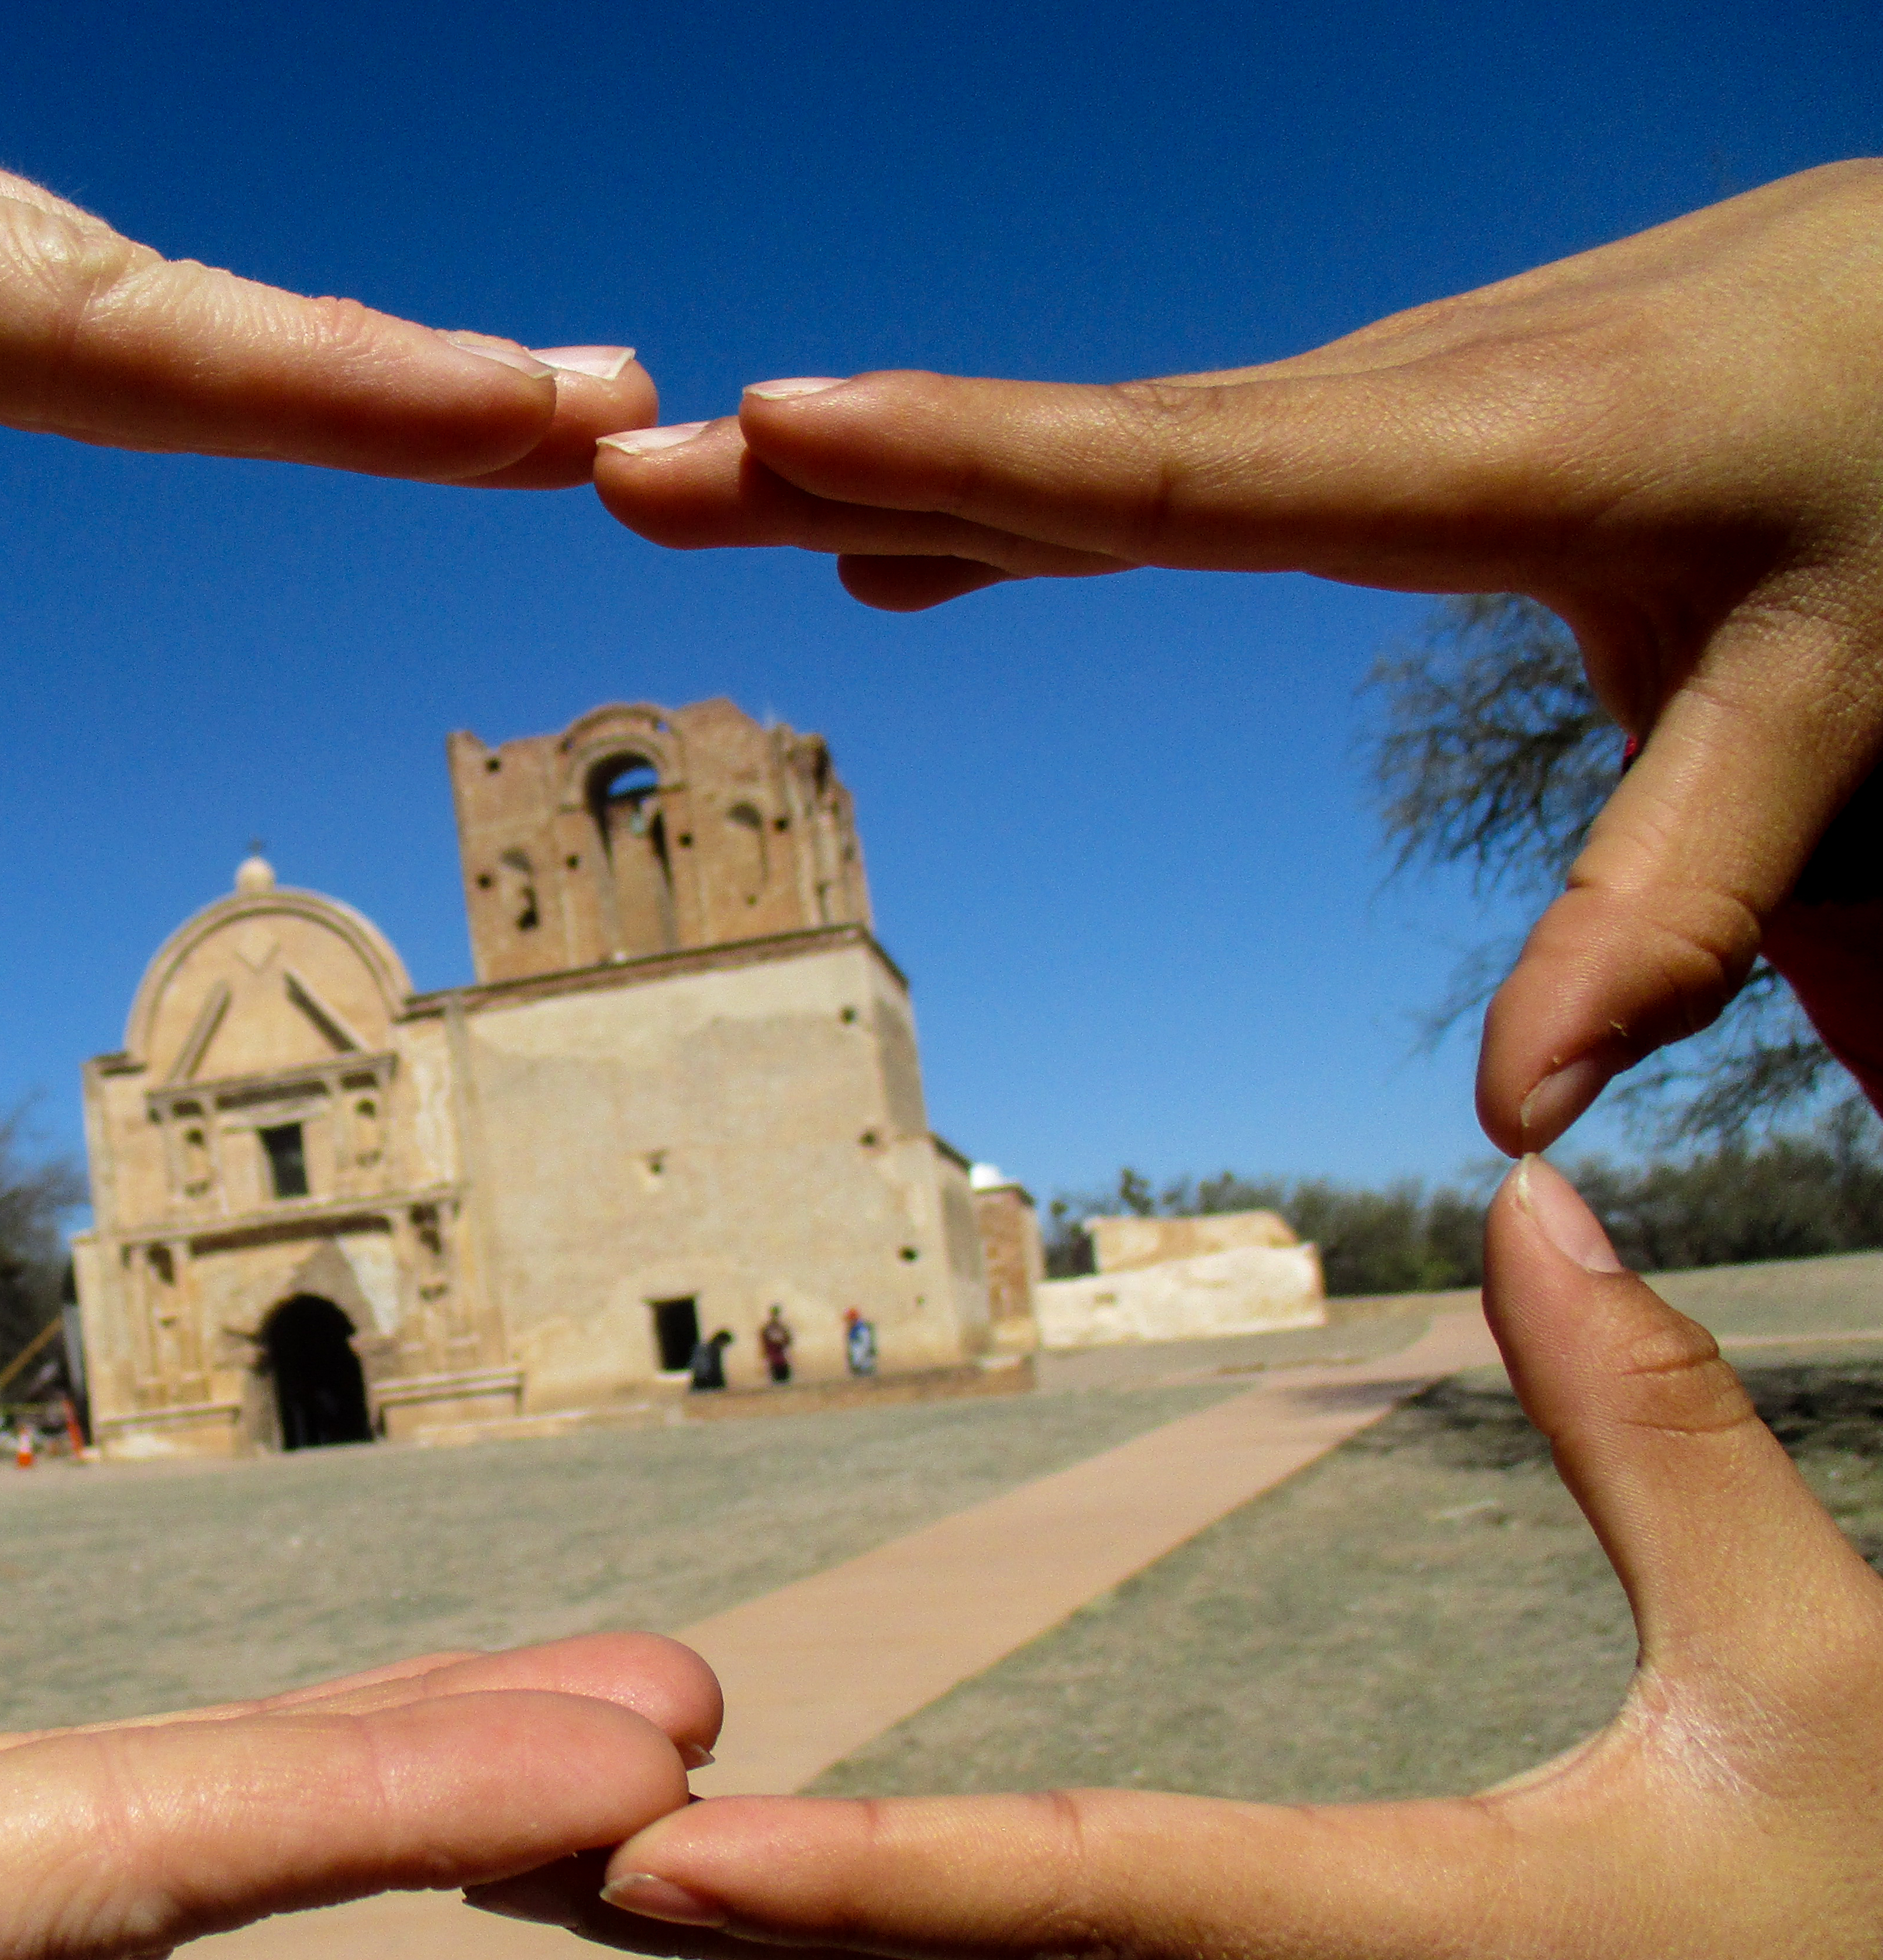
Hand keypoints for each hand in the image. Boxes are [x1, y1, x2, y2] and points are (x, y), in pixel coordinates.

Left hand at [0, 0, 653, 972]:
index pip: (47, 305)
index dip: (299, 373)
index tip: (527, 410)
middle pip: (118, 277)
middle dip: (368, 359)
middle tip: (622, 419)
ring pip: (68, 261)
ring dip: (287, 343)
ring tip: (514, 415)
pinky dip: (153, 328)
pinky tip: (256, 375)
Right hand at [0, 961, 714, 1959]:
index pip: (71, 1877)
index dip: (358, 1800)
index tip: (620, 1769)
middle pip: (140, 1900)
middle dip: (420, 1811)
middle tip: (689, 1736)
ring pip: (79, 1909)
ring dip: (318, 1813)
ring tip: (558, 1741)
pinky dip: (163, 1831)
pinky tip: (255, 1785)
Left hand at [474, 1157, 1882, 1959]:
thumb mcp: (1827, 1690)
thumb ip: (1663, 1436)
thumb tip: (1536, 1194)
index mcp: (1421, 1950)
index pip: (1085, 1895)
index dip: (862, 1876)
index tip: (652, 1852)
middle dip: (704, 1910)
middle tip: (461, 1840)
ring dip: (769, 1934)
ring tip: (557, 1872)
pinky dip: (894, 1954)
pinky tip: (793, 1920)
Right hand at [592, 160, 1882, 1154]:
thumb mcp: (1842, 705)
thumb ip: (1679, 901)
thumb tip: (1520, 1123)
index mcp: (1487, 460)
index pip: (1179, 469)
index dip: (970, 460)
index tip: (782, 422)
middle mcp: (1393, 403)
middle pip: (1077, 446)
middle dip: (846, 455)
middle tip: (636, 471)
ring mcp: (1374, 397)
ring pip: (1096, 441)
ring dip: (890, 464)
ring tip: (704, 492)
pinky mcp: (1379, 416)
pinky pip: (1154, 454)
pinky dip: (1007, 489)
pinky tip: (905, 539)